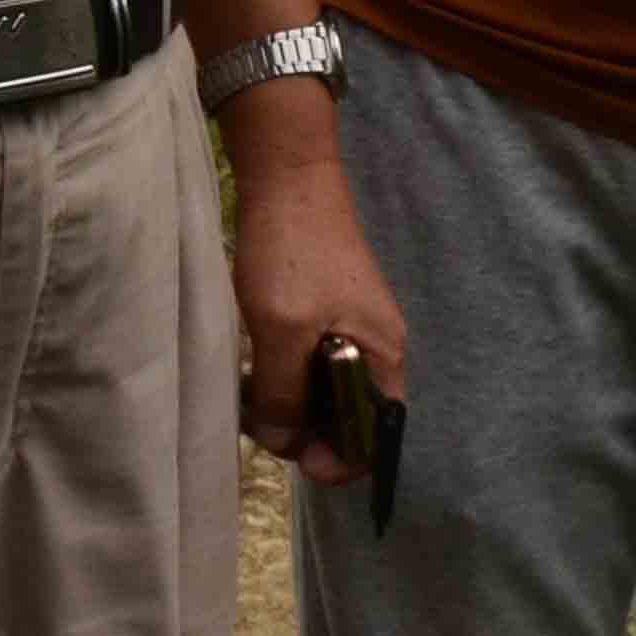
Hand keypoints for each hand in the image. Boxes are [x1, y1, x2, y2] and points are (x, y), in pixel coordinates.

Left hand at [224, 85, 405, 479]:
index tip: (299, 461)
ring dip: (292, 404)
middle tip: (262, 429)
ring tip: (251, 404)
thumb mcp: (282, 328)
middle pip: (353, 414)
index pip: (380, 431)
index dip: (344, 457)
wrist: (288, 174)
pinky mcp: (325, 309)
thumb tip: (280, 441)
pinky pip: (312, 361)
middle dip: (310, 432)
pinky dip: (286, 375)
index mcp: (384, 355)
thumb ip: (284, 391)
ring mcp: (349, 326)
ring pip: (327, 388)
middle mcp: (375, 346)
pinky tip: (254, 373)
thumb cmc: (293, 252)